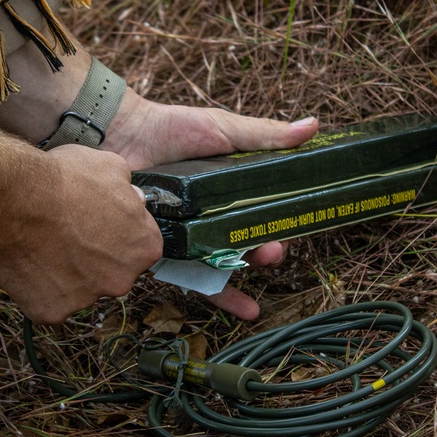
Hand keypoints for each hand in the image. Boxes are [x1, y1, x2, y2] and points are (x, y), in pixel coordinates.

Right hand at [0, 128, 162, 324]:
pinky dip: (39, 286)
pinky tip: (29, 262)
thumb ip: (128, 189)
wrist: (16, 200)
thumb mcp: (109, 166)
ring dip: (66, 272)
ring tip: (44, 244)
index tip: (94, 222)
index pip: (138, 245)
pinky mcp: (54, 311)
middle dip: (93, 257)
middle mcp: (123, 279)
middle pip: (111, 271)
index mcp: (145, 246)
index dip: (115, 232)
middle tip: (67, 234)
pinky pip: (49, 301)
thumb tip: (132, 197)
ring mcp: (88, 299)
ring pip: (79, 288)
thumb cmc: (63, 180)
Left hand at [102, 90, 317, 319]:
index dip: (278, 228)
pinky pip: (188, 275)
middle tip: (270, 253)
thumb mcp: (224, 130)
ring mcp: (190, 235)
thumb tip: (313, 127)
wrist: (123, 134)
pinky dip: (211, 293)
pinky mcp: (164, 247)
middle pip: (245, 246)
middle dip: (263, 255)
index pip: (263, 217)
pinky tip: (235, 308)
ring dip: (240, 285)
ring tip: (250, 295)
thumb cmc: (173, 128)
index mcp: (232, 192)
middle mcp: (213, 217)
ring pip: (220, 266)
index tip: (288, 232)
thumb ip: (266, 136)